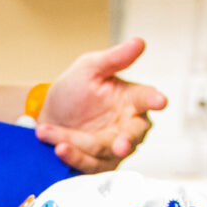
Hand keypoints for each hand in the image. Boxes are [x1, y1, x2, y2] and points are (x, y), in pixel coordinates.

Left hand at [32, 37, 167, 173]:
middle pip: (134, 135)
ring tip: (58, 141)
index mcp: (132, 99)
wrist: (47, 115)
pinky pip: (89, 165)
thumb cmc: (74, 90)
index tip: (160, 101)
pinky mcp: (97, 163)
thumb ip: (114, 58)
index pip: (147, 98)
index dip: (153, 99)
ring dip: (80, 145)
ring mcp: (113, 147)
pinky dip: (74, 158)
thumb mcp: (89, 68)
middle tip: (120, 144)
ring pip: (105, 151)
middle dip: (127, 141)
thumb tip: (139, 41)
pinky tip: (59, 149)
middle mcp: (127, 125)